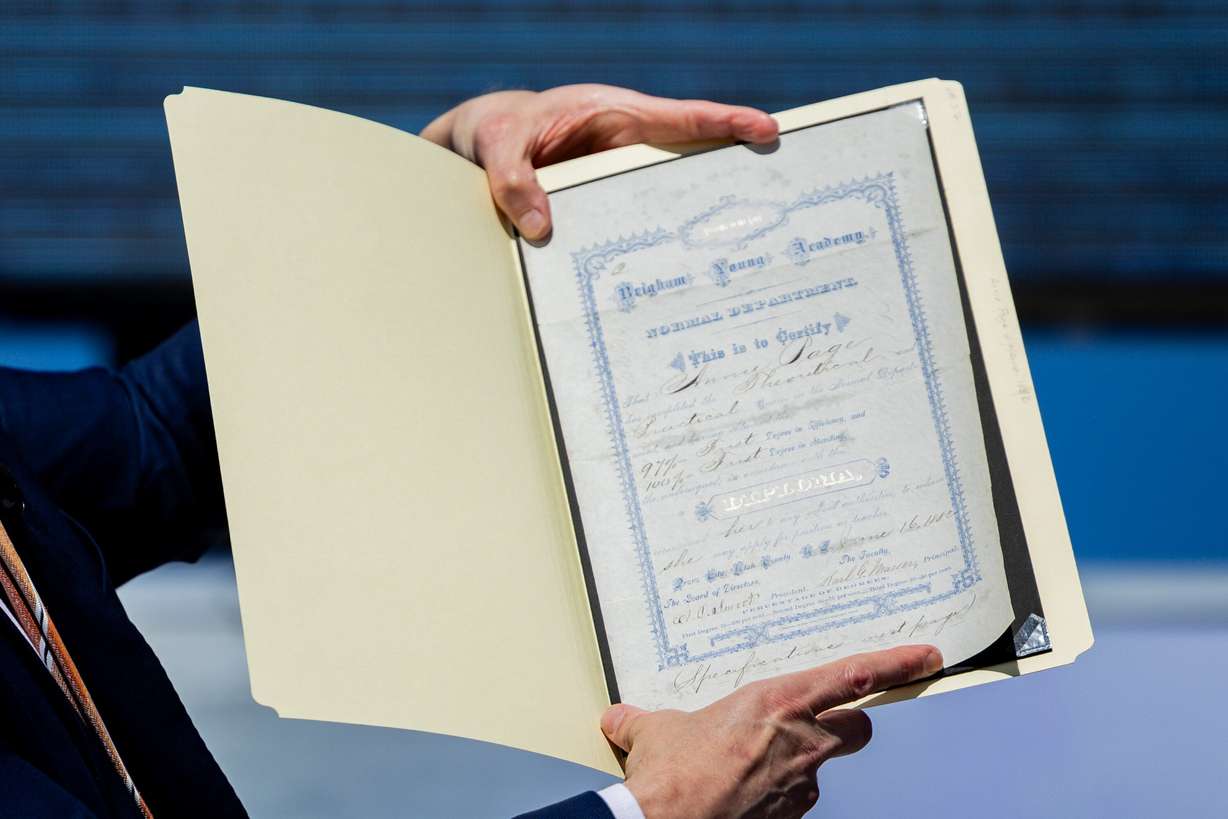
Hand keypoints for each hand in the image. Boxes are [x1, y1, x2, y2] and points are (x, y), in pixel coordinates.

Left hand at [420, 84, 778, 239]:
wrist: (485, 143)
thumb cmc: (496, 131)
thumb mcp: (497, 146)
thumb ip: (514, 181)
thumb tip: (543, 229)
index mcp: (613, 115)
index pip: (680, 118)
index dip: (724, 123)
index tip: (766, 129)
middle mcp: (628, 145)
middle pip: (692, 160)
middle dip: (732, 177)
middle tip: (778, 198)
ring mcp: (622, 176)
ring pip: (668, 197)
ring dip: (696, 221)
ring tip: (738, 252)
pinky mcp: (610, 202)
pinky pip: (640, 220)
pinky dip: (658, 242)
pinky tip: (672, 276)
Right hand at [601, 644, 941, 818]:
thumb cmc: (672, 773)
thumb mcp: (656, 730)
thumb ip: (646, 720)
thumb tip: (621, 718)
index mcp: (779, 701)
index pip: (856, 675)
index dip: (898, 664)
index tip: (926, 657)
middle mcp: (801, 740)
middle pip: (860, 726)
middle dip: (850, 724)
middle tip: (828, 723)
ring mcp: (801, 783)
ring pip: (826, 767)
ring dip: (804, 763)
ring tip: (759, 767)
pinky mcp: (791, 815)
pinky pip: (798, 799)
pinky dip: (779, 795)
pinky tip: (747, 797)